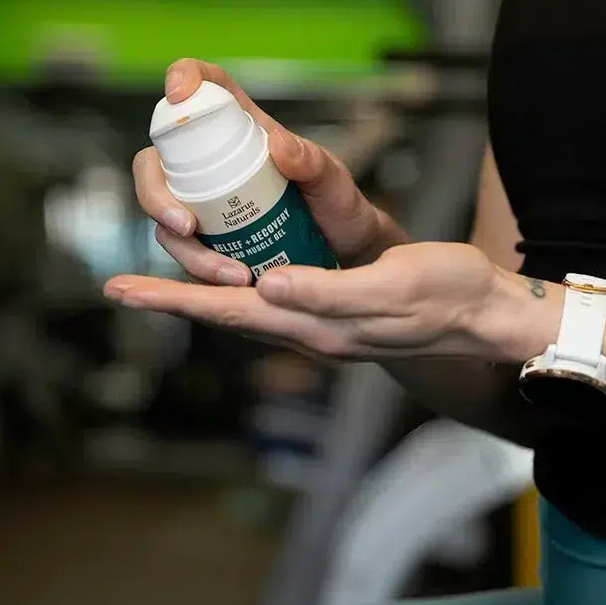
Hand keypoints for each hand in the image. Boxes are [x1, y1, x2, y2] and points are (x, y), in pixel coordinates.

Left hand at [104, 242, 563, 363]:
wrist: (484, 316)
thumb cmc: (447, 294)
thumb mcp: (390, 286)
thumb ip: (327, 292)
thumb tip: (266, 288)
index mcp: (316, 325)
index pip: (228, 313)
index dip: (173, 300)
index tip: (121, 291)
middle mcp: (310, 331)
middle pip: (225, 315)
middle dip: (173, 299)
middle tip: (122, 287)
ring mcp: (322, 324)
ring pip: (245, 310)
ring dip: (200, 296)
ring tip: (161, 282)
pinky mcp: (337, 310)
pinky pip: (272, 302)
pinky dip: (238, 289)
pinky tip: (234, 273)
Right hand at [133, 59, 405, 286]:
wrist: (348, 255)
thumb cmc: (340, 208)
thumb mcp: (334, 182)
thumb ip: (314, 162)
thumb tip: (279, 145)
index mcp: (245, 132)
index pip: (207, 90)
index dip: (185, 79)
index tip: (179, 94)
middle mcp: (215, 166)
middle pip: (157, 164)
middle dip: (155, 195)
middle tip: (185, 226)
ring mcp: (206, 206)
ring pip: (165, 218)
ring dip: (187, 249)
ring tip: (232, 273)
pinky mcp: (207, 244)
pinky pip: (184, 255)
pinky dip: (200, 271)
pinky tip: (234, 281)